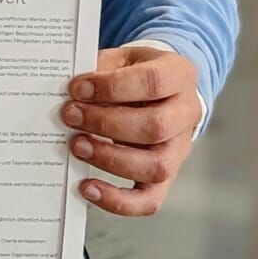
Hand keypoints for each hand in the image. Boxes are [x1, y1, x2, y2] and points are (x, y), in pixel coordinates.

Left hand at [60, 44, 200, 217]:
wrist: (160, 90)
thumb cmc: (135, 73)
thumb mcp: (122, 58)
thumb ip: (100, 70)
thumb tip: (72, 93)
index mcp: (179, 75)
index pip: (153, 82)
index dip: (112, 87)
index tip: (77, 88)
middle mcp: (187, 114)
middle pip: (155, 126)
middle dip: (106, 124)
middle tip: (70, 116)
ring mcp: (180, 149)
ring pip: (155, 166)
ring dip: (109, 159)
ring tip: (77, 146)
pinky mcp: (167, 176)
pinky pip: (150, 200)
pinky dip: (117, 200)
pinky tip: (88, 188)